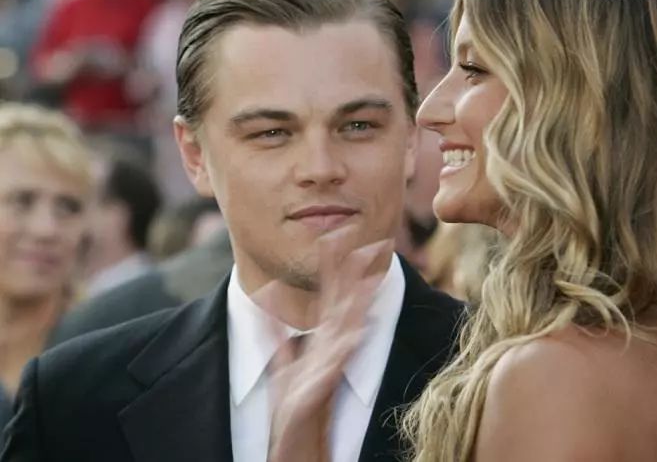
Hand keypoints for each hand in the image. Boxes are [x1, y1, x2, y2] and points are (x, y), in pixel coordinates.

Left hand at [264, 232, 393, 461]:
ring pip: (348, 330)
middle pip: (346, 306)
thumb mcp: (282, 362)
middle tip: (367, 241)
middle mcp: (331, 351)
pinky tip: (356, 330)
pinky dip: (347, 347)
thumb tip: (266, 291)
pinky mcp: (321, 390)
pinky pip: (337, 365)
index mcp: (322, 341)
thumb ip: (274, 330)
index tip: (338, 237)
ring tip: (371, 278)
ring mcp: (329, 368)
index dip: (336, 267)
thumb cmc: (294, 409)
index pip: (333, 298)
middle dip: (355, 275)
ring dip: (360, 304)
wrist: (299, 447)